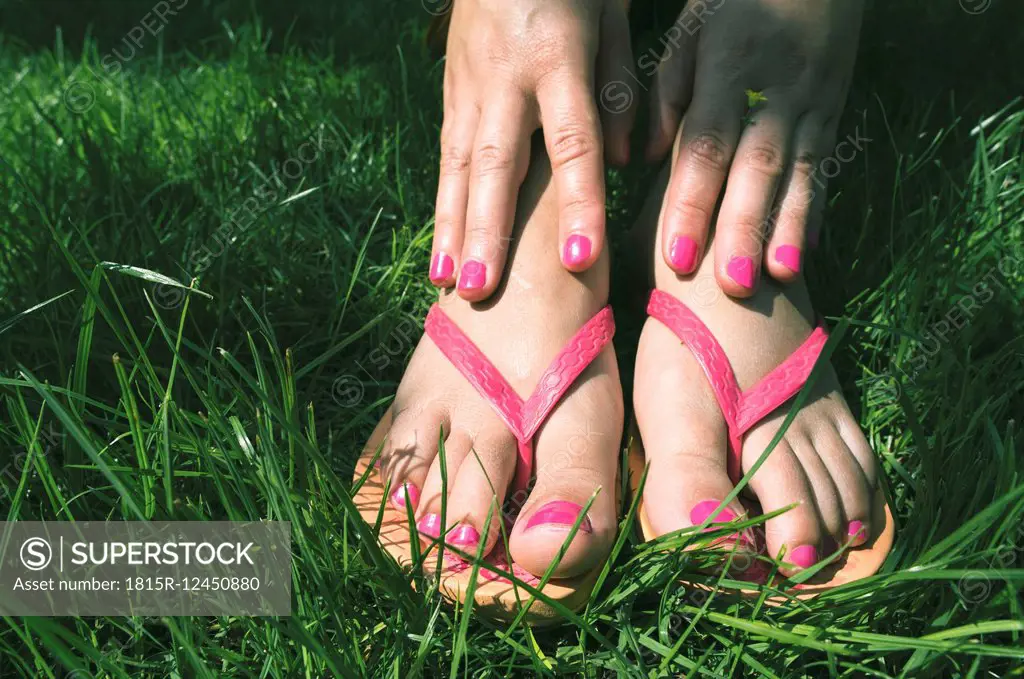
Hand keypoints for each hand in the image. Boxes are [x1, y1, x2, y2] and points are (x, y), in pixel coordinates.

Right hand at [429, 0, 633, 300]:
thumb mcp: (610, 11)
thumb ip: (618, 86)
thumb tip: (622, 161)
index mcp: (556, 57)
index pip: (572, 141)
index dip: (577, 202)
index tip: (580, 258)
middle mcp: (504, 77)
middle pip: (496, 164)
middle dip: (488, 232)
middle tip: (481, 291)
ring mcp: (469, 84)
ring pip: (458, 165)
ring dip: (452, 227)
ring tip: (448, 283)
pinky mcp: (452, 88)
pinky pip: (447, 153)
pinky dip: (444, 203)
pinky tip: (442, 244)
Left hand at [648, 0, 863, 295]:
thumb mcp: (693, 27)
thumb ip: (668, 91)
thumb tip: (648, 158)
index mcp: (729, 64)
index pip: (707, 142)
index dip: (693, 201)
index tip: (676, 255)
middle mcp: (777, 87)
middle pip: (757, 167)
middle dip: (742, 229)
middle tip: (728, 287)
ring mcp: (813, 100)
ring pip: (799, 172)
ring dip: (787, 229)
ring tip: (776, 281)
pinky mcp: (835, 111)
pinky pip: (823, 166)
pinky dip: (813, 211)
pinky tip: (803, 253)